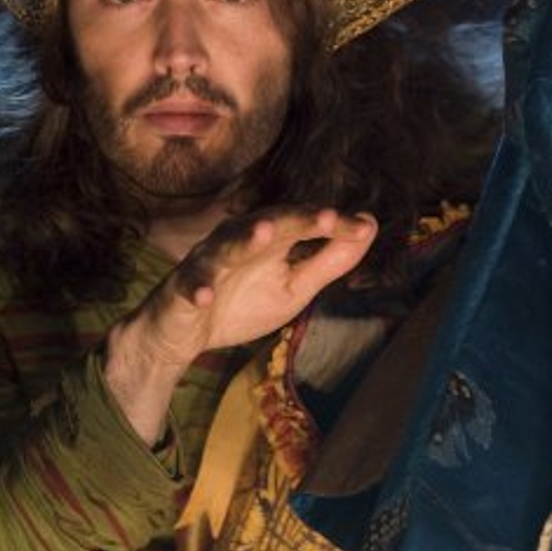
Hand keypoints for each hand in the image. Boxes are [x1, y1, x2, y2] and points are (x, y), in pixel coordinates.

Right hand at [157, 205, 377, 360]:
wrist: (182, 333)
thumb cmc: (242, 302)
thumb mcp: (295, 287)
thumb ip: (330, 260)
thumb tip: (369, 225)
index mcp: (269, 238)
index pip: (303, 223)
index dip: (333, 225)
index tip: (363, 228)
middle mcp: (238, 240)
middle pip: (269, 223)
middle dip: (296, 220)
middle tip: (327, 217)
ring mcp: (208, 263)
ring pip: (227, 247)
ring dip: (245, 240)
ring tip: (265, 233)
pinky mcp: (182, 288)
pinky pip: (190, 286)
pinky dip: (198, 288)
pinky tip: (207, 295)